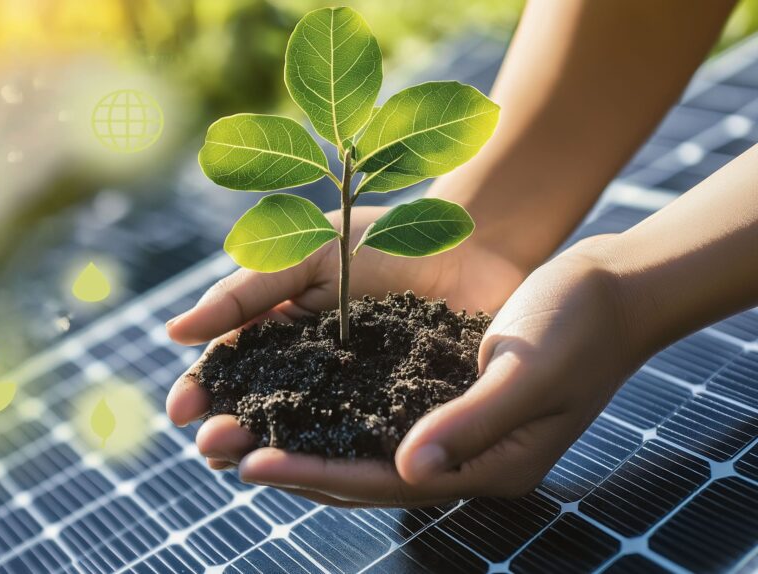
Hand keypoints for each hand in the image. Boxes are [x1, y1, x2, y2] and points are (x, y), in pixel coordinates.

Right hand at [165, 205, 526, 486]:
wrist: (472, 243)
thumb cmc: (382, 238)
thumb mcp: (303, 254)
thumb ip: (244, 293)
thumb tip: (174, 333)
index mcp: (279, 338)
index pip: (229, 373)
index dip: (203, 392)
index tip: (182, 410)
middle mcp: (311, 379)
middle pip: (261, 416)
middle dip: (231, 435)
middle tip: (215, 445)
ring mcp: (355, 405)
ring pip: (305, 441)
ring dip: (274, 458)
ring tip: (250, 466)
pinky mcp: (400, 422)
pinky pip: (365, 448)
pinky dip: (340, 462)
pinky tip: (318, 472)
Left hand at [199, 236, 641, 506]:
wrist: (607, 287)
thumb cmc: (578, 322)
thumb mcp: (528, 368)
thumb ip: (472, 421)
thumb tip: (407, 468)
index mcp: (486, 466)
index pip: (383, 480)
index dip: (316, 470)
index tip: (252, 460)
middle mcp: (459, 458)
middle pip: (357, 471)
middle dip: (287, 460)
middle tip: (217, 448)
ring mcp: (447, 430)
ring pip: (355, 446)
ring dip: (295, 436)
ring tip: (232, 430)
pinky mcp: (436, 397)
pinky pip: (368, 413)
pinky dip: (324, 409)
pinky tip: (283, 395)